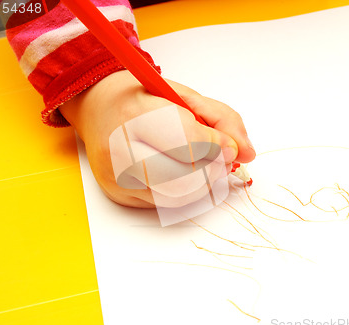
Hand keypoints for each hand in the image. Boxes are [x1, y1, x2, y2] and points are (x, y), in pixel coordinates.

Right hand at [60, 70, 255, 207]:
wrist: (100, 109)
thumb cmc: (146, 100)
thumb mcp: (186, 96)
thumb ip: (222, 120)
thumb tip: (247, 153)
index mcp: (136, 114)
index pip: (187, 142)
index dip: (217, 146)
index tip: (227, 143)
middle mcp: (119, 149)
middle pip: (184, 177)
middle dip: (213, 169)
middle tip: (219, 157)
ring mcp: (117, 178)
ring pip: (178, 196)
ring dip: (203, 183)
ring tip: (203, 164)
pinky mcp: (120, 196)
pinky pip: (166, 204)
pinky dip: (186, 192)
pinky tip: (183, 173)